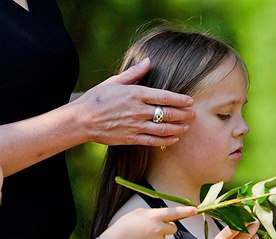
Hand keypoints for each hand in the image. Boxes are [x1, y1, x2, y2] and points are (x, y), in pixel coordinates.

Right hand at [73, 57, 194, 146]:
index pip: (164, 96)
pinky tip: (173, 138)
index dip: (180, 99)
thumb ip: (134, 73)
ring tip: (186, 126)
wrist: (81, 120)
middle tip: (193, 114)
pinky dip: (165, 140)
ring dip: (178, 128)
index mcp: (135, 94)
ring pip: (163, 128)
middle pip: (167, 113)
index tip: (190, 101)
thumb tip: (148, 61)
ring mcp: (135, 126)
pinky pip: (153, 141)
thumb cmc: (97, 98)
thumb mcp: (114, 82)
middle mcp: (137, 110)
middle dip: (183, 114)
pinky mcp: (131, 139)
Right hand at [101, 206, 197, 238]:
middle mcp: (158, 228)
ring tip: (141, 236)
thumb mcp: (138, 213)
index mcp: (154, 216)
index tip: (196, 210)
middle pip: (173, 228)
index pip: (174, 212)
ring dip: (157, 237)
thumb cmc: (125, 225)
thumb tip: (161, 217)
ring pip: (163, 238)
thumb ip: (152, 214)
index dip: (186, 211)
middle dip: (167, 228)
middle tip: (154, 228)